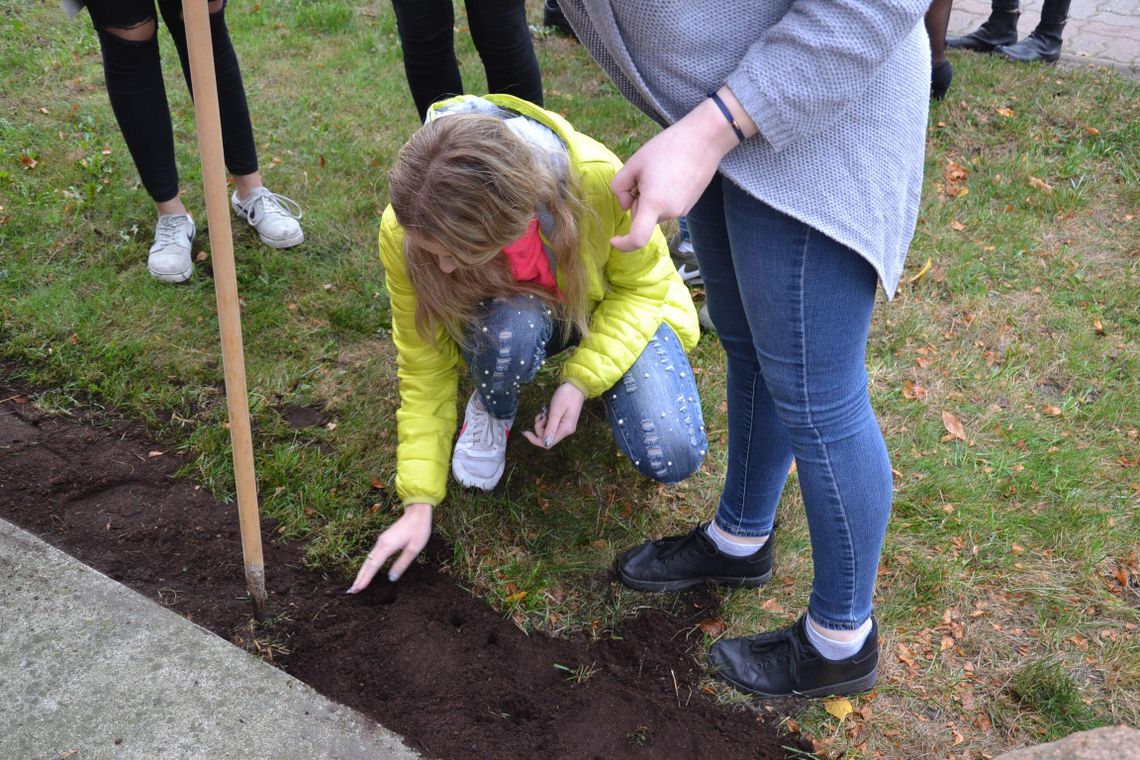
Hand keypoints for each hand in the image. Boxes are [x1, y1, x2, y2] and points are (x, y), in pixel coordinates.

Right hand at [347, 502, 432, 591]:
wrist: (417, 512)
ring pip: (368, 559)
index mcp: (387, 546)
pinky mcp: (383, 540)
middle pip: (367, 563)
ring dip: (362, 572)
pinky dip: (367, 565)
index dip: (365, 578)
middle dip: (359, 577)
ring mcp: (381, 541)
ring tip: (356, 584)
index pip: (373, 566)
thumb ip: (402, 563)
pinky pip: (372, 555)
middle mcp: (381, 543)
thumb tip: (392, 578)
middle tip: (352, 590)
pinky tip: (367, 570)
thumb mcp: (414, 548)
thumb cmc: (418, 529)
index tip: (358, 588)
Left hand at [522, 382, 585, 448]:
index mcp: (565, 430)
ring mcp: (565, 427)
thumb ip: (550, 428)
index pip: (548, 443)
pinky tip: (547, 412)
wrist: (576, 386)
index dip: (535, 440)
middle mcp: (566, 431)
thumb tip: (545, 443)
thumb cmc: (566, 396)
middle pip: (546, 437)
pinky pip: (551, 426)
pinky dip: (545, 420)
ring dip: (542, 423)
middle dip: (539, 427)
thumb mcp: (555, 411)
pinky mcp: (563, 422)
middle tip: (541, 414)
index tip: (525, 432)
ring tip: (545, 411)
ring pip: (547, 431)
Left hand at [610, 87, 757, 251]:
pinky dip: (662, 195)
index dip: (623, 244)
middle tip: (642, 175)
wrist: (704, 139)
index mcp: (654, 204)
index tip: (613, 239)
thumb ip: (620, 187)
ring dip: (650, 196)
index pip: (637, 239)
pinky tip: (669, 173)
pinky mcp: (689, 204)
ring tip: (660, 171)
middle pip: (642, 217)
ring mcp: (682, 210)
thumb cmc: (667, 147)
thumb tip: (626, 204)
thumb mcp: (634, 163)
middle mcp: (670, 212)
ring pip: (654, 211)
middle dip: (636, 200)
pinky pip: (667, 205)